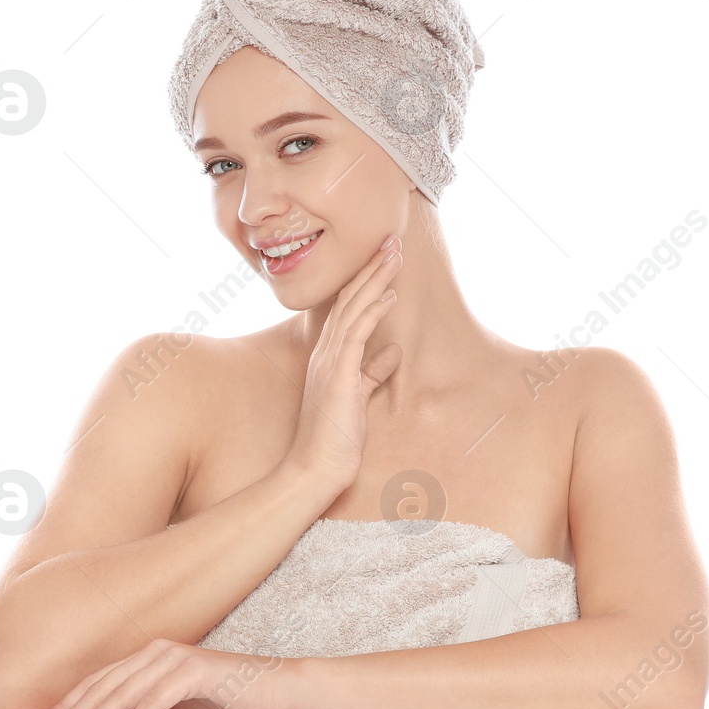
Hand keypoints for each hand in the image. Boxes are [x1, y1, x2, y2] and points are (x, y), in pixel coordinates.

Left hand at [29, 640, 295, 708]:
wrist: (275, 691)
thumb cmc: (227, 703)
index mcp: (148, 657)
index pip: (98, 682)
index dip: (67, 706)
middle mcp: (156, 651)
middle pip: (102, 687)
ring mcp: (174, 659)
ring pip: (121, 693)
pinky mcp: (192, 673)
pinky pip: (154, 702)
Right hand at [287, 233, 404, 486]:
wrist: (313, 469)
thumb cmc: (335, 439)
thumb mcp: (359, 398)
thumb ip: (373, 373)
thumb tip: (393, 352)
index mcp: (329, 356)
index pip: (348, 308)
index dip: (367, 280)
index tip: (384, 257)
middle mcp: (325, 352)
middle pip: (349, 299)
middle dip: (372, 268)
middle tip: (391, 239)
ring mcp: (329, 362)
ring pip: (353, 309)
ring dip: (375, 279)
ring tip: (394, 253)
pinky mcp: (338, 375)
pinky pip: (356, 335)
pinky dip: (373, 311)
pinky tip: (389, 293)